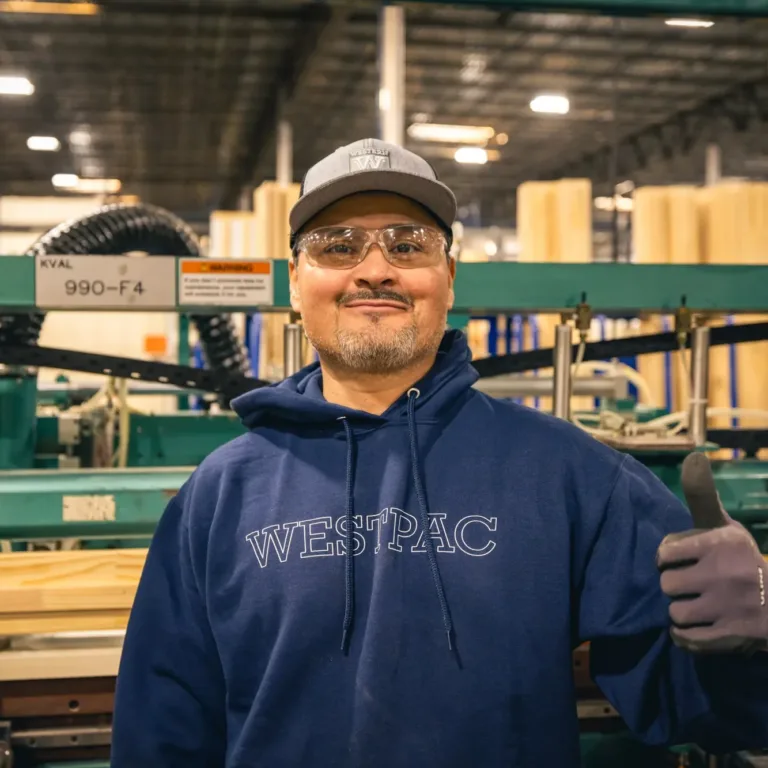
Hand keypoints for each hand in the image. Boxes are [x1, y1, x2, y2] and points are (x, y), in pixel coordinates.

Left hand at [656, 453, 766, 654]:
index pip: (663, 554)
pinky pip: (685, 639)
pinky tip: (697, 626)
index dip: (668, 559)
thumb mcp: (725, 527)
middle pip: (666, 585)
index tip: (681, 561)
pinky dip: (685, 636)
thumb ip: (702, 496)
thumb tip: (693, 455)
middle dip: (675, 587)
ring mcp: (731, 608)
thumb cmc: (740, 559)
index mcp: (721, 543)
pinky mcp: (733, 637)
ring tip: (696, 605)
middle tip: (691, 586)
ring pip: (674, 614)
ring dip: (680, 612)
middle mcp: (727, 574)